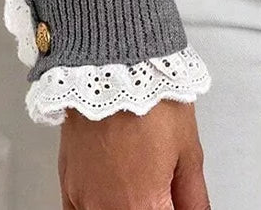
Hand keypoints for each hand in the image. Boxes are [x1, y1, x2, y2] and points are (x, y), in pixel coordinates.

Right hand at [59, 99, 209, 209]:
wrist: (114, 64)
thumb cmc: (150, 97)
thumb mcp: (188, 149)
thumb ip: (193, 196)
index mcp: (144, 206)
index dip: (172, 208)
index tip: (174, 200)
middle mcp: (109, 209)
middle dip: (152, 205)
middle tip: (161, 188)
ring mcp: (84, 199)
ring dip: (126, 205)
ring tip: (139, 182)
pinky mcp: (67, 185)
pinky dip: (99, 206)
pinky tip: (113, 193)